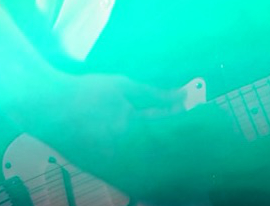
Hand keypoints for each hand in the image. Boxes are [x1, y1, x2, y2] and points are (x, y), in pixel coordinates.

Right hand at [29, 71, 240, 203]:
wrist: (49, 110)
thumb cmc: (87, 94)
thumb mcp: (124, 87)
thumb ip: (156, 96)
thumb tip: (184, 98)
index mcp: (135, 130)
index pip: (178, 132)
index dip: (202, 125)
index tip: (219, 116)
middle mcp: (129, 156)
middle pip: (175, 158)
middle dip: (198, 147)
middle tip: (220, 134)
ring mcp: (120, 170)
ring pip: (163, 175)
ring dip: (184, 164)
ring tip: (203, 153)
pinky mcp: (112, 176)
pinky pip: (145, 182)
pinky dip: (164, 175)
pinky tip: (175, 167)